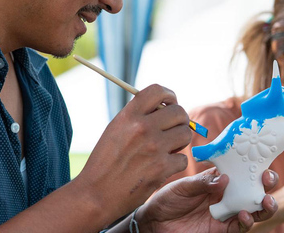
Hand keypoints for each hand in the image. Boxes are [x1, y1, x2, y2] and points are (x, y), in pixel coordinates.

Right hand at [74, 84, 191, 223]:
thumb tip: (163, 107)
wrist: (97, 193)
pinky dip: (175, 163)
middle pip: (179, 112)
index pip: (157, 90)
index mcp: (129, 116)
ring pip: (185, 134)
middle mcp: (142, 128)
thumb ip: (137, 116)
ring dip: (180, 141)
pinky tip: (162, 166)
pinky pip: (183, 158)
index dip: (168, 95)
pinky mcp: (162, 168)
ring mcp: (154, 148)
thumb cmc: (105, 162)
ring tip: (167, 148)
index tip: (170, 103)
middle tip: (171, 130)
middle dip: (179, 120)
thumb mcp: (115, 129)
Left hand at [136, 167, 277, 232]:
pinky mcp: (223, 229)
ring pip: (254, 209)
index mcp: (217, 179)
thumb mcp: (182, 186)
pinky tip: (244, 215)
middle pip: (253, 188)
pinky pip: (240, 226)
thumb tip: (226, 178)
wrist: (155, 222)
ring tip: (266, 201)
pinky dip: (247, 221)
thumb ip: (203, 182)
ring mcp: (226, 212)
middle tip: (268, 178)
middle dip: (266, 183)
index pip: (240, 169)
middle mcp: (226, 194)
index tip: (262, 159)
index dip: (254, 164)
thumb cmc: (167, 199)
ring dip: (265, 205)